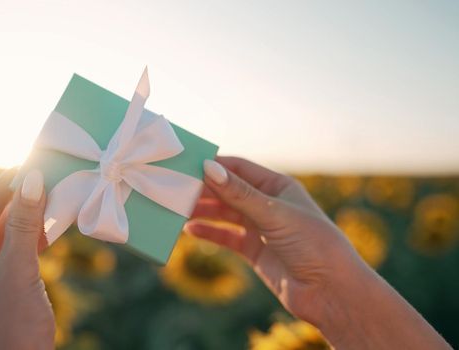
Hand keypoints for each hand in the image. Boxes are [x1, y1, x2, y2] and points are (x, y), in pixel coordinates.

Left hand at [0, 169, 54, 349]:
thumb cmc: (11, 330)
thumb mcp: (17, 271)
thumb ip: (24, 224)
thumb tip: (33, 180)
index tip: (20, 168)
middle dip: (15, 208)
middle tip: (37, 179)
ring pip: (0, 245)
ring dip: (25, 225)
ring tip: (47, 196)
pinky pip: (10, 260)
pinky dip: (29, 244)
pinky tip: (47, 225)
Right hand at [186, 156, 449, 348]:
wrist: (330, 291)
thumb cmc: (313, 244)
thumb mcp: (274, 214)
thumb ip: (239, 193)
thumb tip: (209, 166)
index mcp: (278, 186)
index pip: (239, 168)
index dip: (214, 165)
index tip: (185, 164)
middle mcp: (267, 205)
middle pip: (228, 191)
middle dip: (203, 189)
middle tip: (174, 188)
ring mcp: (260, 228)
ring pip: (224, 214)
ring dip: (202, 211)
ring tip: (176, 209)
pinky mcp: (255, 251)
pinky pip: (226, 237)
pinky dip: (208, 233)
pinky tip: (189, 230)